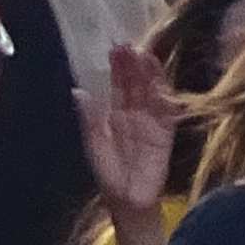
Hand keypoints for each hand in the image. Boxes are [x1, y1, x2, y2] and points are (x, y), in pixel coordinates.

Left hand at [78, 36, 177, 218]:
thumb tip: (78, 90)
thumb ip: (89, 118)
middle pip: (135, 84)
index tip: (114, 48)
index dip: (117, 68)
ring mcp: (151, 121)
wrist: (128, 200)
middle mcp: (135, 113)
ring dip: (149, 74)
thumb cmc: (109, 173)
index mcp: (115, 114)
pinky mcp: (165, 132)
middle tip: (128, 44)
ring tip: (144, 54)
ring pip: (151, 92)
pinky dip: (165, 95)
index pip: (118, 85)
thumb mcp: (94, 143)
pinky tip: (161, 81)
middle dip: (132, 65)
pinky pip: (167, 111)